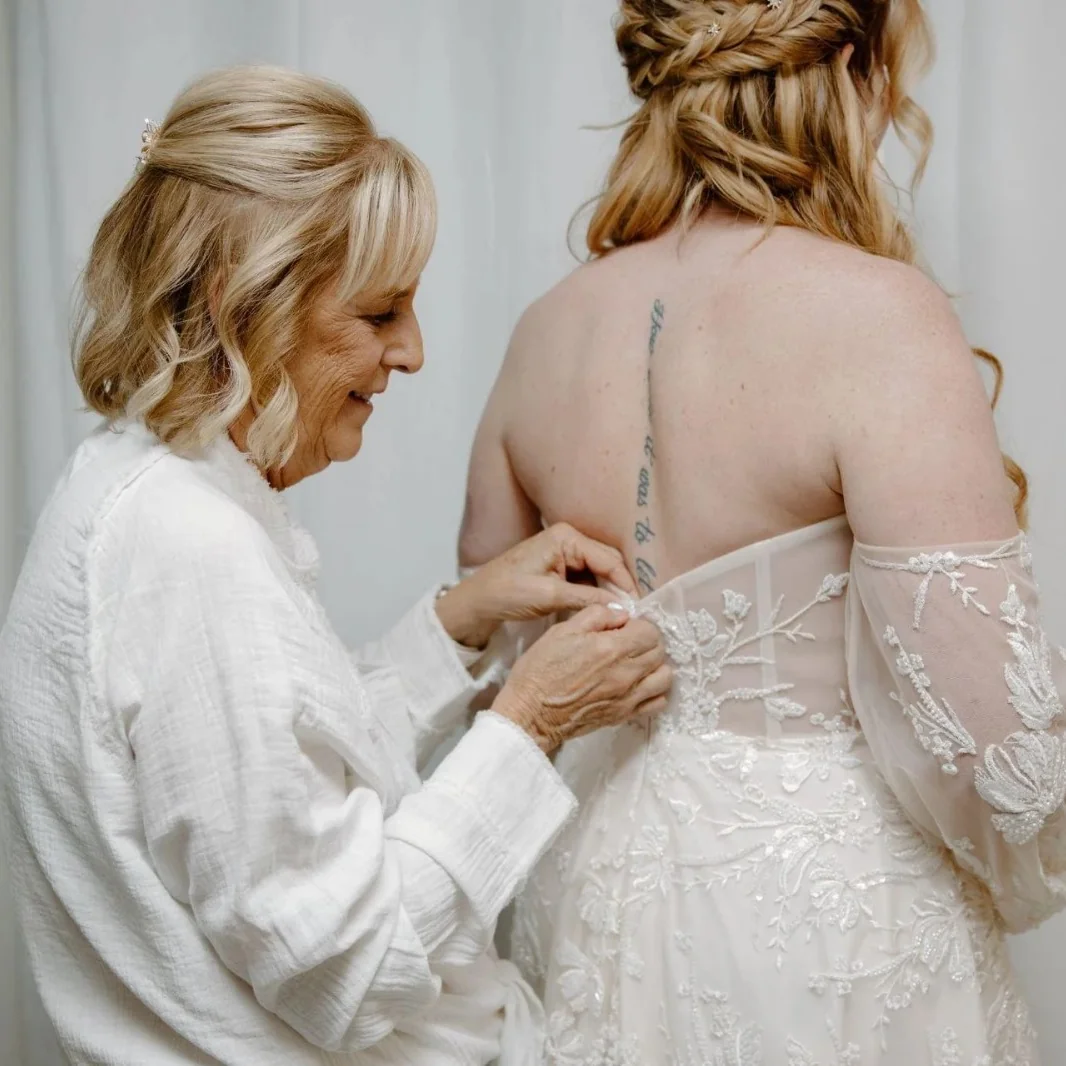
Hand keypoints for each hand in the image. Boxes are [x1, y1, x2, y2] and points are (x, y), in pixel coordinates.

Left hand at [435, 523, 637, 649]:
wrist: (478, 601)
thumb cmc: (507, 592)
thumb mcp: (550, 596)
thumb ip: (588, 599)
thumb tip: (621, 608)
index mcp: (566, 537)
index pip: (609, 559)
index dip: (625, 584)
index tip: (639, 608)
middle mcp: (568, 539)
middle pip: (607, 563)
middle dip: (620, 588)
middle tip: (635, 615)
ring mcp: (564, 552)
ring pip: (599, 573)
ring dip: (609, 593)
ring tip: (623, 616)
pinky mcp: (560, 567)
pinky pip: (587, 579)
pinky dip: (596, 595)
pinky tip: (604, 612)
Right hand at [493, 605, 671, 754]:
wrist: (530, 714)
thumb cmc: (541, 669)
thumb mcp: (562, 630)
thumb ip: (596, 616)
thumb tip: (621, 614)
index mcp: (612, 649)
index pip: (650, 631)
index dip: (640, 624)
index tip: (625, 627)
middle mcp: (627, 673)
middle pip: (660, 651)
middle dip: (648, 641)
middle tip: (629, 641)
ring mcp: (628, 697)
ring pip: (665, 677)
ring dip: (656, 665)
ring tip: (636, 662)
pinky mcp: (624, 715)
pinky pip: (657, 702)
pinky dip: (655, 691)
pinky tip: (639, 684)